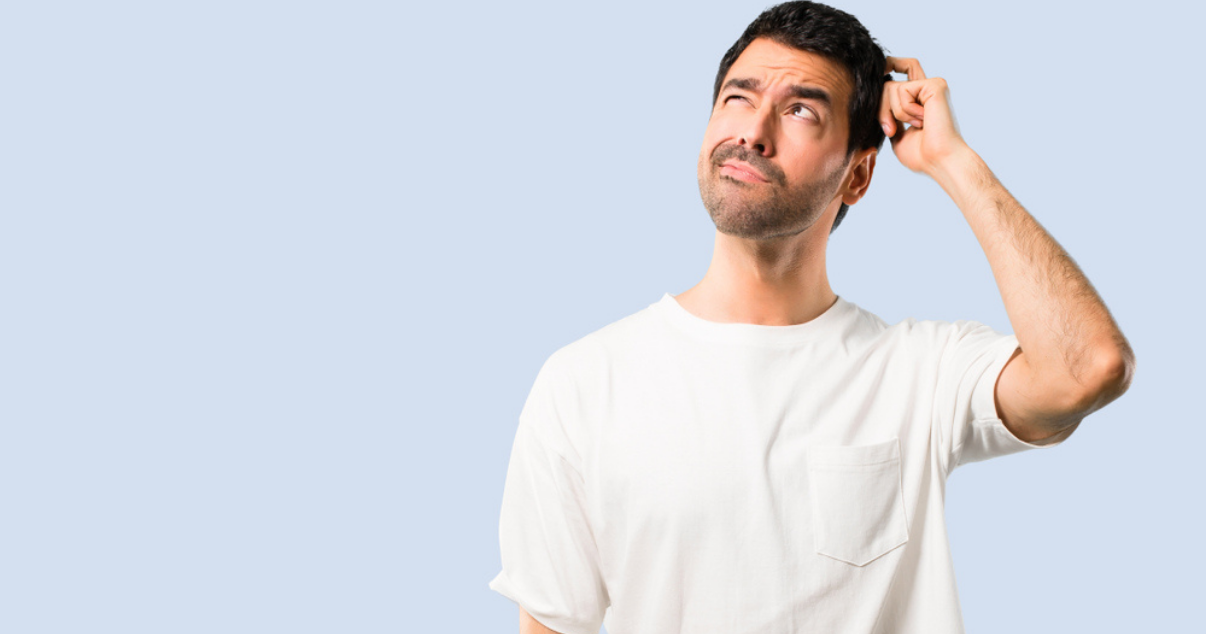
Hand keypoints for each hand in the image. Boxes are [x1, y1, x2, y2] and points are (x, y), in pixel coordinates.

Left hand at [880, 56, 970, 175]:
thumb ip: (888, 117)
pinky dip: (904, 110)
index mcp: (921, 99)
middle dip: (882, 109)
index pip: (904, 69)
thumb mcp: (897, 135)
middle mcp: (927, 89)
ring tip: (916, 126)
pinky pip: (901, 89)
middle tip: (890, 130)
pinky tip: (922, 120)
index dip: (889, 65)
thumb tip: (876, 102)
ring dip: (894, 113)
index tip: (877, 75)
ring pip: (890, 87)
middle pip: (888, 83)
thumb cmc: (922, 156)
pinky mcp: (934, 85)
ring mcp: (932, 85)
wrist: (938, 161)